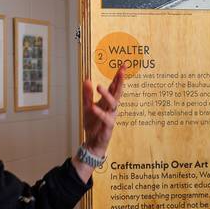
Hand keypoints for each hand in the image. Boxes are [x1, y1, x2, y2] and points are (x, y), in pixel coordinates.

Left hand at [73, 66, 124, 181]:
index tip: (122, 66)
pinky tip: (93, 107)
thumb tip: (87, 79)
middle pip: (118, 92)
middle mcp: (111, 108)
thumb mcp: (87, 107)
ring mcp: (111, 116)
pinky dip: (100, 112)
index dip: (118, 77)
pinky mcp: (108, 126)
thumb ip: (87, 94)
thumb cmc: (93, 125)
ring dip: (107, 95)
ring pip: (113, 104)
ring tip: (100, 86)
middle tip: (122, 70)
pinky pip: (106, 118)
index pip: (114, 87)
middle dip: (120, 81)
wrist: (92, 143)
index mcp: (107, 102)